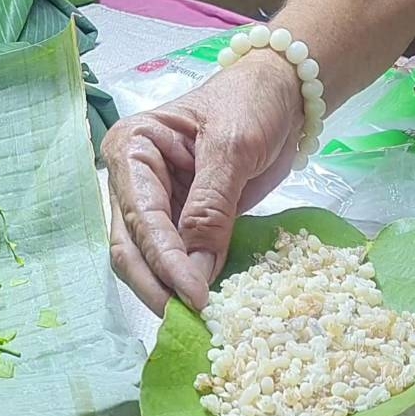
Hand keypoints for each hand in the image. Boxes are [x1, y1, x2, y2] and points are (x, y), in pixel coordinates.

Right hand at [103, 50, 303, 312]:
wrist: (284, 93)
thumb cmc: (253, 103)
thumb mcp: (232, 148)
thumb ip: (210, 208)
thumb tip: (194, 273)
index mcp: (131, 150)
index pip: (140, 219)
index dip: (165, 261)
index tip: (194, 297)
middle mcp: (132, 182)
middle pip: (130, 248)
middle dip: (156, 286)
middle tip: (186, 322)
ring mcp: (154, 205)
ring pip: (146, 262)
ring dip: (167, 292)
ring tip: (194, 322)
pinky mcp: (179, 223)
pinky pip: (175, 260)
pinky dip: (187, 283)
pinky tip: (205, 305)